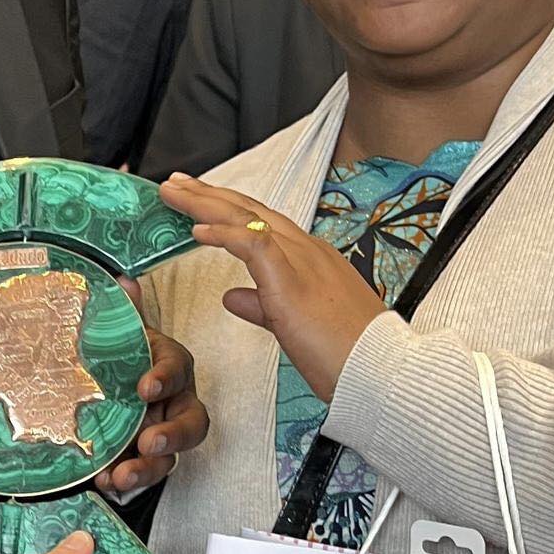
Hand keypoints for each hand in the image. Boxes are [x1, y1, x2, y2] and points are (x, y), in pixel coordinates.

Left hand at [94, 277, 209, 495]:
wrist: (101, 382)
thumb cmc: (119, 356)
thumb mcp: (118, 334)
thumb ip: (124, 312)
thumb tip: (123, 282)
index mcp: (171, 366)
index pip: (177, 369)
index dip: (165, 377)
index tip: (144, 387)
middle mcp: (176, 402)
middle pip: (191, 423)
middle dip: (172, 435)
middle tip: (147, 442)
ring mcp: (163, 434)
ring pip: (170, 457)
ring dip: (148, 469)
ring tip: (121, 477)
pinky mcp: (144, 459)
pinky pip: (144, 474)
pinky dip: (125, 480)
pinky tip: (104, 482)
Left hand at [161, 174, 386, 402]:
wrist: (380, 371)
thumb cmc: (345, 354)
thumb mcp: (293, 323)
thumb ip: (262, 305)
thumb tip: (234, 296)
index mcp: (311, 258)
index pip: (262, 222)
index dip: (227, 209)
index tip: (198, 198)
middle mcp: (307, 250)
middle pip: (249, 210)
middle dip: (209, 194)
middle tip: (176, 181)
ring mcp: (302, 260)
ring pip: (247, 218)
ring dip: (205, 204)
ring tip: (173, 193)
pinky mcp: (292, 279)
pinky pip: (252, 243)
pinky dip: (222, 233)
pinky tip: (196, 230)